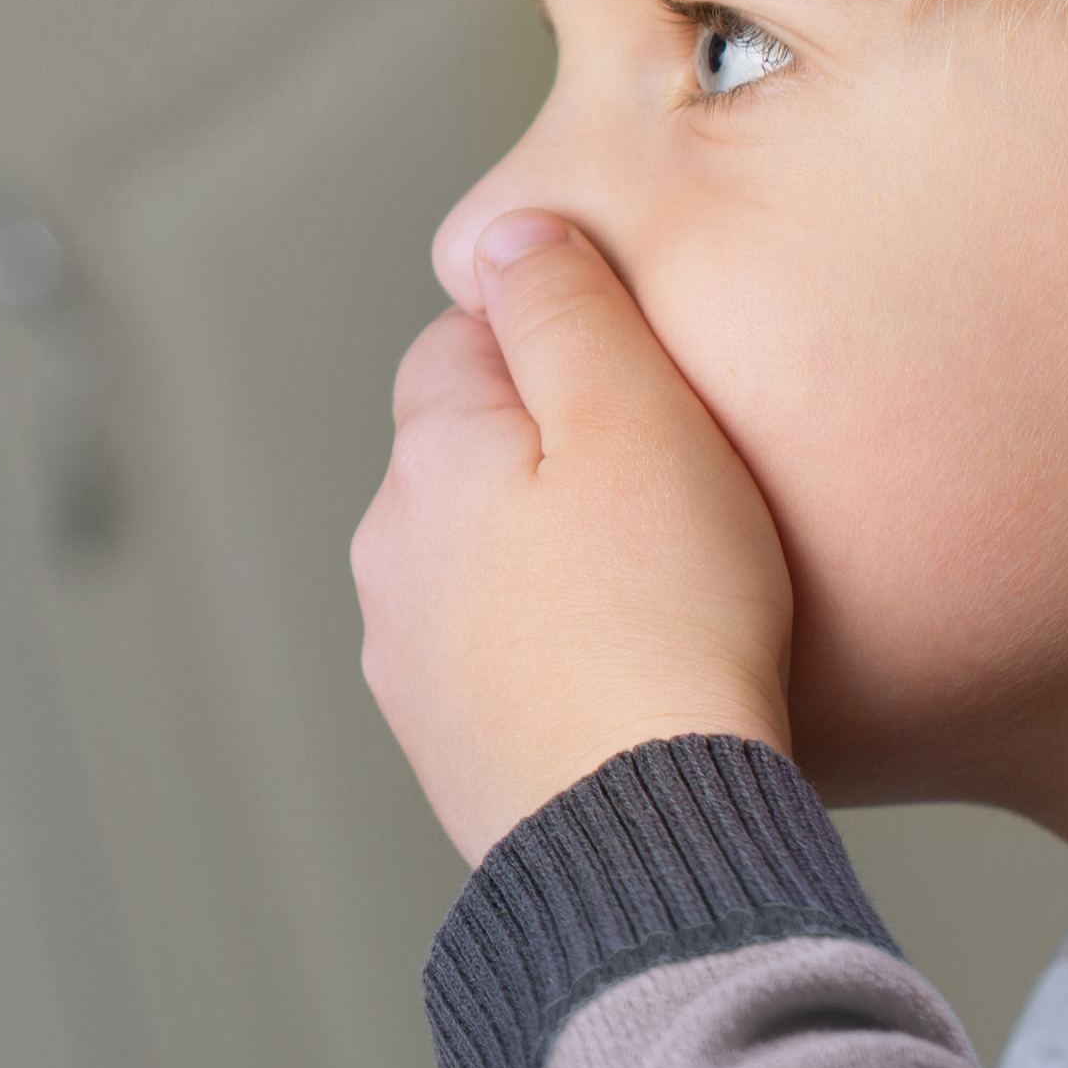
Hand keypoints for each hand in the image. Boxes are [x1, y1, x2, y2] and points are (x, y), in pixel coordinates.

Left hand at [353, 211, 796, 861]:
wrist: (649, 834)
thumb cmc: (665, 619)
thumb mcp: (635, 414)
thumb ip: (564, 307)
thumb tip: (504, 233)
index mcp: (426, 455)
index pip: (462, 342)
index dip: (563, 349)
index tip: (647, 391)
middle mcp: (391, 555)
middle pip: (472, 457)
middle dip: (556, 460)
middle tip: (676, 498)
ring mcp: (409, 664)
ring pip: (485, 565)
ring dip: (554, 564)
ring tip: (667, 600)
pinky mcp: (450, 752)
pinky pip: (504, 664)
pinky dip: (557, 657)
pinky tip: (637, 682)